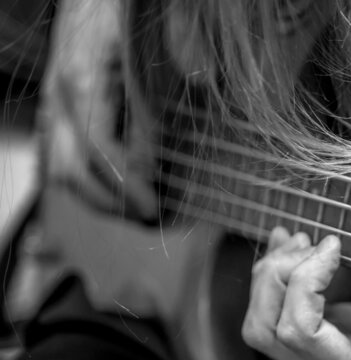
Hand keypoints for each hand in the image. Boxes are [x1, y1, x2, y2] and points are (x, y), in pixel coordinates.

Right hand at [41, 0, 155, 222]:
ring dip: (95, 196)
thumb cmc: (125, 16)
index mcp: (83, 82)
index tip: (153, 208)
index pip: (100, 151)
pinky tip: (109, 189)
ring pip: (57, 167)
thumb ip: (151, 111)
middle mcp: (59, 97)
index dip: (126, 186)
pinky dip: (82, 179)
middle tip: (148, 217)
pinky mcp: (55, 106)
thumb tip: (154, 164)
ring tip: (133, 208)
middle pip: (69, 170)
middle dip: (109, 203)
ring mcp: (52, 102)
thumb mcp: (147, 61)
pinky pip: (56, 154)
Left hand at [240, 227, 350, 358]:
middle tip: (311, 242)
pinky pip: (279, 309)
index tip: (335, 243)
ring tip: (298, 238)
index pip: (298, 331)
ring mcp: (323, 350)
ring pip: (262, 322)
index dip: (306, 281)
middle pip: (265, 327)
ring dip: (272, 272)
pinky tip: (291, 242)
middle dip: (281, 275)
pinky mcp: (328, 331)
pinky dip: (277, 272)